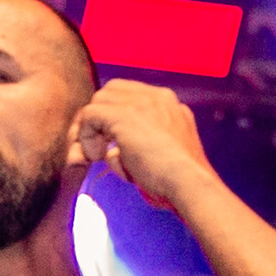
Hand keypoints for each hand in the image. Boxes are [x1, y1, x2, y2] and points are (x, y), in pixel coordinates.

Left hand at [68, 78, 217, 211]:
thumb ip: (145, 144)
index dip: (112, 116)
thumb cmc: (180, 179)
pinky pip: (89, 115)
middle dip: (97, 119)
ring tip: (98, 156)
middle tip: (95, 147)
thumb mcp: (167, 154)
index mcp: (167, 103)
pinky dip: (86, 136)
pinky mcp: (123, 116)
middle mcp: (154, 96)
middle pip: (109, 93)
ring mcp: (139, 104)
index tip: (108, 142)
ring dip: (91, 130)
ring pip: (98, 102)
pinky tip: (97, 157)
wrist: (189, 182)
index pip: (127, 95)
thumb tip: (115, 152)